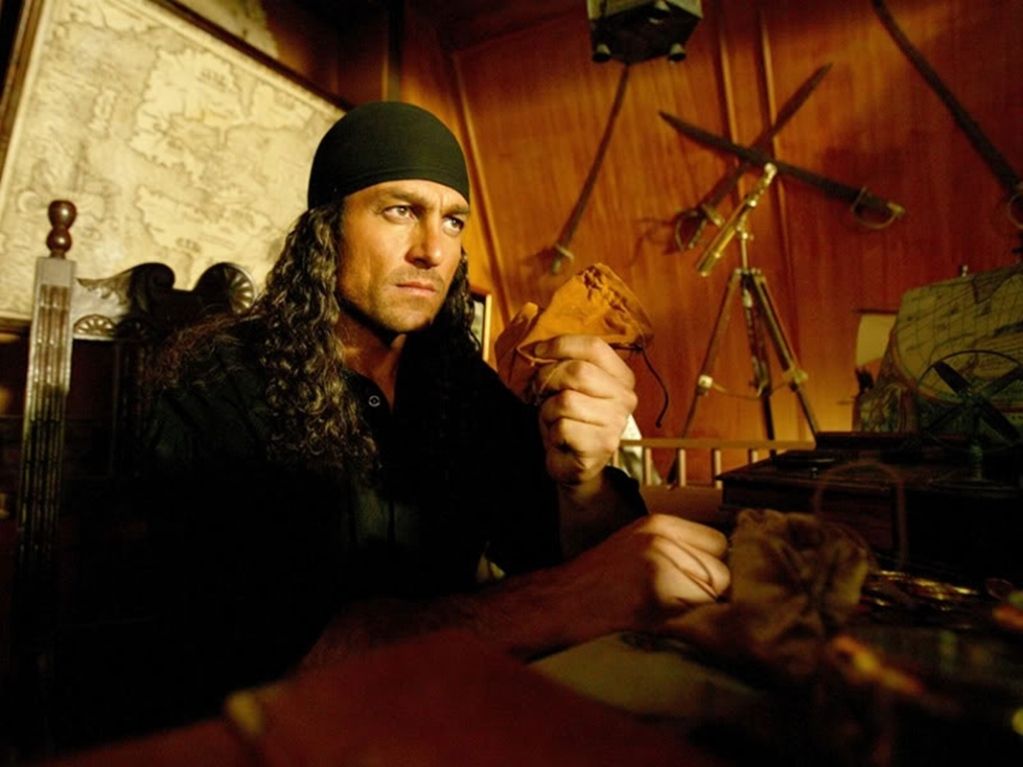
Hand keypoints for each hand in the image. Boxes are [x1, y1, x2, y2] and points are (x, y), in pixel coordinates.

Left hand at [531, 334, 637, 485]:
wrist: (572, 462)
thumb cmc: (568, 418)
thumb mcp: (567, 386)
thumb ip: (564, 364)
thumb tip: (539, 349)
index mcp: (622, 377)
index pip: (594, 347)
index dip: (561, 344)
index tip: (538, 352)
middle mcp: (625, 397)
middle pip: (578, 371)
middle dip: (549, 379)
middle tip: (541, 391)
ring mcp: (617, 422)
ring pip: (567, 400)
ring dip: (549, 411)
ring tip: (555, 420)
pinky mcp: (604, 445)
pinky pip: (563, 427)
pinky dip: (553, 433)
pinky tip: (561, 439)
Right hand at [556, 514, 730, 634]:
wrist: (555, 604)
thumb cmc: (595, 585)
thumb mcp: (637, 548)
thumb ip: (678, 551)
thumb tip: (724, 572)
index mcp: (658, 524)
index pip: (719, 543)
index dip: (711, 569)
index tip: (693, 585)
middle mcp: (661, 539)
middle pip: (723, 572)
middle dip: (709, 594)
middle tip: (673, 605)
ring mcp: (659, 565)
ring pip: (715, 597)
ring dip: (700, 613)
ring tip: (663, 615)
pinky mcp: (656, 595)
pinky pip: (698, 616)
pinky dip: (689, 627)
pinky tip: (661, 625)